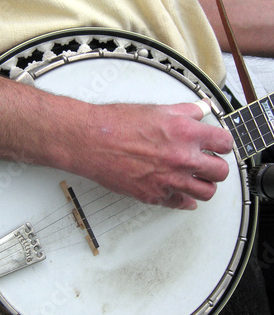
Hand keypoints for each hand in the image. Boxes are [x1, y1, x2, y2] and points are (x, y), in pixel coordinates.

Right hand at [70, 101, 232, 209]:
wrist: (90, 140)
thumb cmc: (116, 123)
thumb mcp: (156, 109)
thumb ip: (185, 111)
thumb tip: (200, 109)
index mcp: (185, 133)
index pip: (224, 143)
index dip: (223, 143)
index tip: (218, 145)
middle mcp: (181, 159)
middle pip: (220, 172)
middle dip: (217, 166)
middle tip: (209, 162)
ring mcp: (169, 180)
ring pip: (205, 193)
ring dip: (204, 185)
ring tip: (197, 178)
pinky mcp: (154, 195)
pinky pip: (180, 204)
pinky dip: (184, 200)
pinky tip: (181, 193)